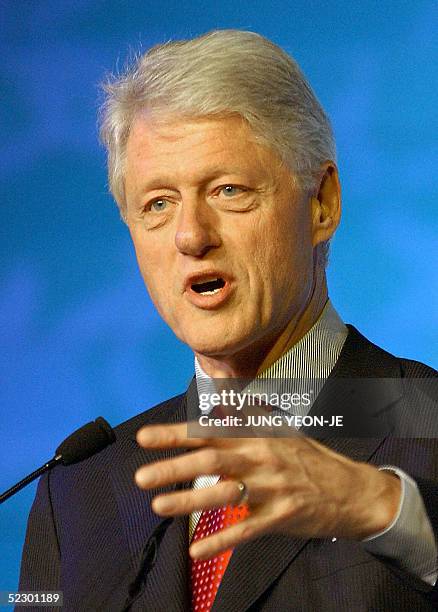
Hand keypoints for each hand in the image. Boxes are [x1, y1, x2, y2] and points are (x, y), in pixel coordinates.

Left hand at [135, 423, 400, 559]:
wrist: (350, 490)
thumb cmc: (309, 458)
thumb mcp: (280, 430)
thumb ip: (246, 416)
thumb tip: (219, 395)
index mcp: (257, 436)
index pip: (209, 432)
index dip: (176, 434)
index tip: (145, 438)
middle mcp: (261, 458)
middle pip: (211, 462)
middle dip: (173, 468)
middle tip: (141, 477)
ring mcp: (271, 489)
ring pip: (223, 495)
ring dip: (188, 502)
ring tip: (158, 506)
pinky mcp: (280, 517)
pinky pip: (245, 531)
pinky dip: (220, 541)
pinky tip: (196, 550)